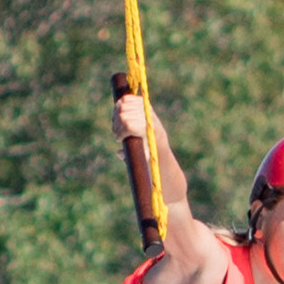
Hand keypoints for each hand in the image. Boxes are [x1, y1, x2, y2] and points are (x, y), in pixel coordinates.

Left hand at [113, 91, 189, 228]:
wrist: (167, 185)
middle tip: (116, 133)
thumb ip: (130, 145)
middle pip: (127, 104)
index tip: (116, 120)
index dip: (120, 105)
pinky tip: (121, 140)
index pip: (132, 99)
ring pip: (126, 115)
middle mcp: (153, 122)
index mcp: (151, 121)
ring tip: (118, 137)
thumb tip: (119, 149)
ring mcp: (154, 130)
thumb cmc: (153, 172)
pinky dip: (123, 130)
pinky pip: (133, 126)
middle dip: (116, 117)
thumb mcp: (139, 154)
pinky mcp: (154, 140)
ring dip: (117, 125)